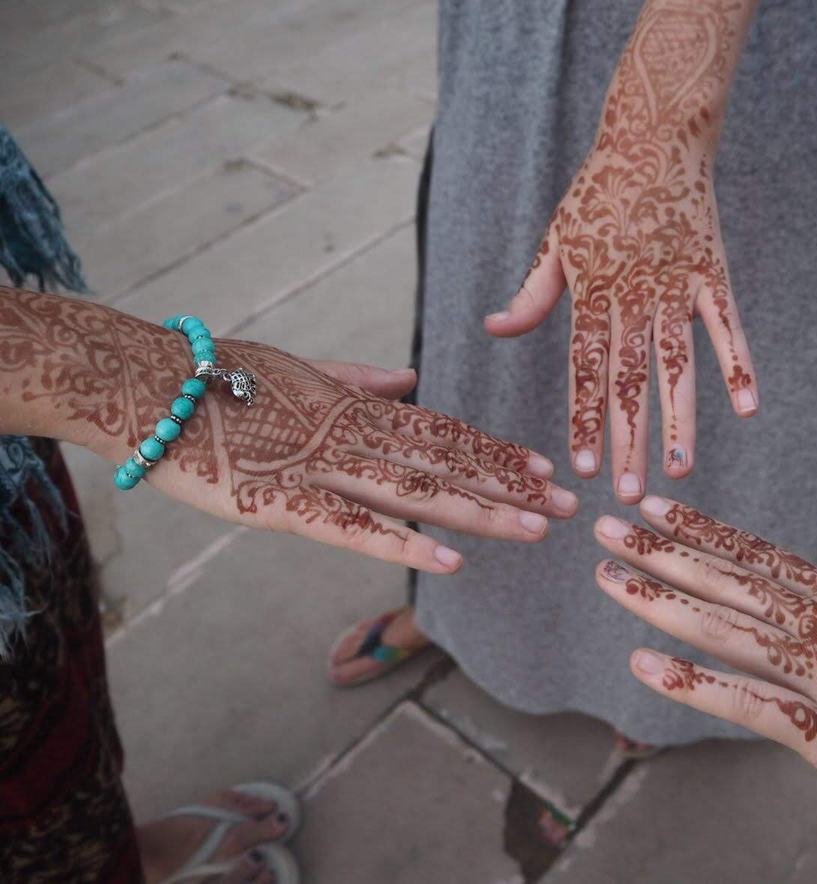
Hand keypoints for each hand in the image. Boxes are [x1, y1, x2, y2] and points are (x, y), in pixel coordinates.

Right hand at [0, 290, 576, 572]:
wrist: (138, 382)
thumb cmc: (209, 376)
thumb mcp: (293, 366)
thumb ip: (357, 378)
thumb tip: (409, 380)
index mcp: (351, 405)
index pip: (439, 432)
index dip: (494, 451)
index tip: (542, 466)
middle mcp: (348, 433)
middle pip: (444, 462)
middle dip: (509, 485)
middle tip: (566, 506)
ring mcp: (316, 466)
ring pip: (414, 491)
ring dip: (480, 513)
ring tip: (534, 528)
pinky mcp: (277, 502)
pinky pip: (351, 527)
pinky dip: (403, 544)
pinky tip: (451, 562)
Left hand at [485, 0, 761, 501]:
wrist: (654, 137)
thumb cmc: (598, 194)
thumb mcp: (555, 241)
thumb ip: (531, 294)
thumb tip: (493, 329)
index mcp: (591, 294)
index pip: (585, 370)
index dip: (585, 419)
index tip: (584, 468)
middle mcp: (633, 296)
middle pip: (630, 378)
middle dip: (630, 437)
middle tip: (630, 491)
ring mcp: (676, 285)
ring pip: (678, 363)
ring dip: (681, 418)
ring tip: (681, 467)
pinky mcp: (713, 271)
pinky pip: (728, 326)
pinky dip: (739, 365)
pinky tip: (748, 409)